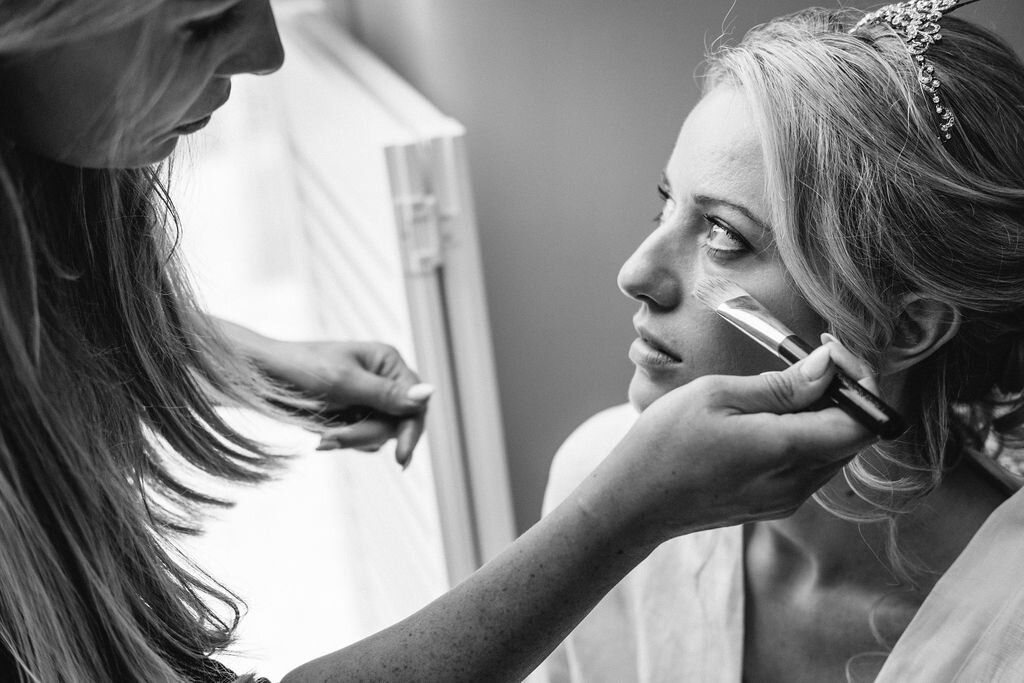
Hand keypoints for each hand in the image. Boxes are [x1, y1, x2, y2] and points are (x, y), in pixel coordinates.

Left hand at [268, 340, 432, 467]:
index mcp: (388, 362)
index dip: (411, 431)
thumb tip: (430, 393)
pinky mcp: (354, 415)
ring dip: (352, 439)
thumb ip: (388, 393)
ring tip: (322, 437)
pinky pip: (362, 440)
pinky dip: (344, 441)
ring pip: (379, 436)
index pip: (415, 403)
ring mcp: (369, 399)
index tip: (401, 459)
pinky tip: (322, 435)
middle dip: (366, 434)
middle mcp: (384, 380)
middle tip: (331, 440)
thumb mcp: (345, 382)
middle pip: (398, 424)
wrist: (261, 376)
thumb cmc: (301, 369)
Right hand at [579, 341, 879, 546]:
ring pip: (834, 451)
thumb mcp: (716, 394)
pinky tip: (766, 419)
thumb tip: (829, 367)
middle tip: (808, 360)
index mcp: (785, 450)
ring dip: (823, 415)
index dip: (860, 382)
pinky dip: (804, 437)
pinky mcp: (775, 505)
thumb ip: (781, 385)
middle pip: (853, 435)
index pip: (864, 422)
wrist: (633, 501)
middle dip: (843, 394)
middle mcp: (796, 482)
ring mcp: (787, 499)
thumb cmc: (664, 442)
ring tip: (781, 389)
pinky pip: (810, 467)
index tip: (831, 352)